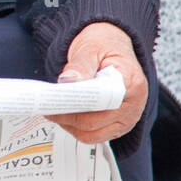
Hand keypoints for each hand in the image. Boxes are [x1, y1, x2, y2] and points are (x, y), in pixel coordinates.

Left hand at [46, 22, 147, 143]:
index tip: (56, 101)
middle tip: (46, 107)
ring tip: (54, 111)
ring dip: (69, 126)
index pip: (102, 103)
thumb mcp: (90, 47)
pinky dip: (76, 129)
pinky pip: (94, 136)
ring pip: (93, 135)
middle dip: (67, 117)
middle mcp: (134, 105)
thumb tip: (67, 82)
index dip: (77, 105)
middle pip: (94, 123)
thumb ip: (80, 65)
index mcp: (131, 83)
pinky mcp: (117, 126)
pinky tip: (65, 116)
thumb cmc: (103, 45)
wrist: (112, 45)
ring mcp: (127, 118)